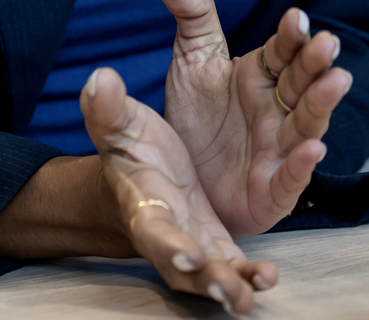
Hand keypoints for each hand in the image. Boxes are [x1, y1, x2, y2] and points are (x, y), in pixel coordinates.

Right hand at [78, 65, 278, 310]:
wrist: (148, 177)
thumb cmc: (135, 155)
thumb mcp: (123, 128)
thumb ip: (110, 110)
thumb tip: (99, 78)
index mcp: (144, 208)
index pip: (152, 230)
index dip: (168, 243)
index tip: (187, 252)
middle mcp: (170, 237)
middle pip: (185, 267)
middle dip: (206, 279)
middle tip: (229, 289)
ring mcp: (196, 247)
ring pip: (214, 275)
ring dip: (235, 282)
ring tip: (261, 284)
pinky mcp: (219, 247)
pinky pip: (235, 265)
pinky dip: (250, 272)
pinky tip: (268, 276)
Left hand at [155, 0, 353, 235]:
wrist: (175, 178)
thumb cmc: (194, 118)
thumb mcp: (191, 62)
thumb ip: (191, 16)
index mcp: (263, 75)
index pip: (283, 50)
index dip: (291, 36)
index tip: (295, 18)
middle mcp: (278, 109)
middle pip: (302, 82)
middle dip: (316, 63)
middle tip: (327, 43)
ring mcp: (280, 149)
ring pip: (306, 123)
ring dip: (323, 103)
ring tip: (337, 82)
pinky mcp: (274, 190)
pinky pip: (291, 177)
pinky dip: (304, 164)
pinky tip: (313, 148)